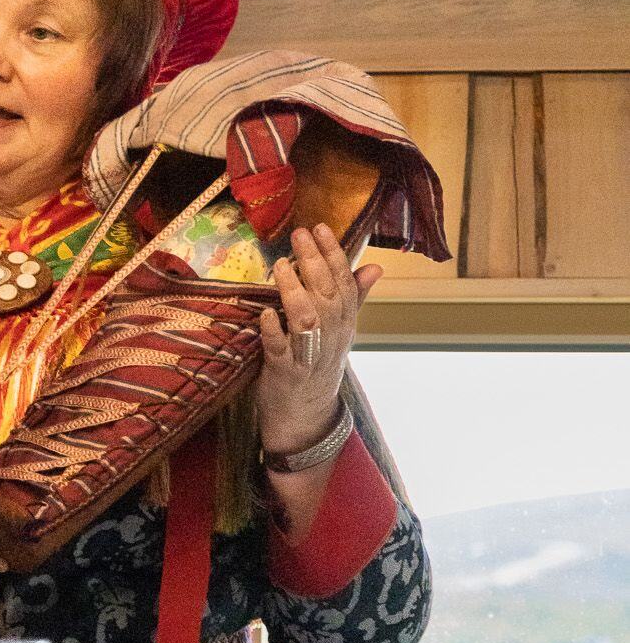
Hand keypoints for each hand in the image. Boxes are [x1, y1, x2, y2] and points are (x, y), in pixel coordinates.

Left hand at [256, 223, 381, 455]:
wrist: (307, 415)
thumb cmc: (318, 362)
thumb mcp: (340, 330)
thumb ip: (354, 296)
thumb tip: (376, 266)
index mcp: (344, 323)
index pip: (345, 283)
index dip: (334, 255)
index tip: (321, 227)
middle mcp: (330, 337)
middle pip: (327, 296)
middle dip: (314, 263)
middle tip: (299, 235)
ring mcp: (308, 355)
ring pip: (307, 320)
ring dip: (294, 292)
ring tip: (280, 266)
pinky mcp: (284, 372)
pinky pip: (280, 350)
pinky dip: (275, 331)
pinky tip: (266, 313)